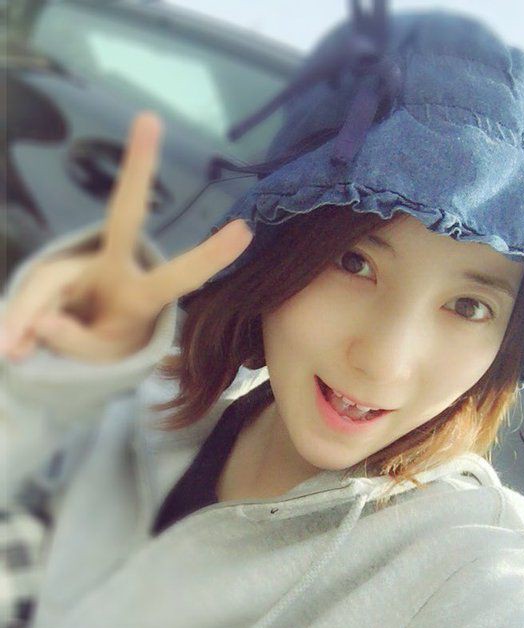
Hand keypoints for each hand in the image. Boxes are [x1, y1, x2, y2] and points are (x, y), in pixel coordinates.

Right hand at [0, 112, 252, 362]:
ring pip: (47, 284)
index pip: (178, 275)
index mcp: (141, 295)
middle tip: (150, 120)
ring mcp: (83, 262)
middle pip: (123, 215)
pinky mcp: (55, 268)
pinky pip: (30, 293)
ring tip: (18, 353)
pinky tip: (15, 346)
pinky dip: (17, 324)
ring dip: (26, 322)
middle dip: (139, 169)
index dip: (211, 256)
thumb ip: (73, 342)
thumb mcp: (95, 357)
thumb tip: (43, 321)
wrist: (79, 343)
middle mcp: (116, 266)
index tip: (246, 232)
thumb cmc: (104, 343)